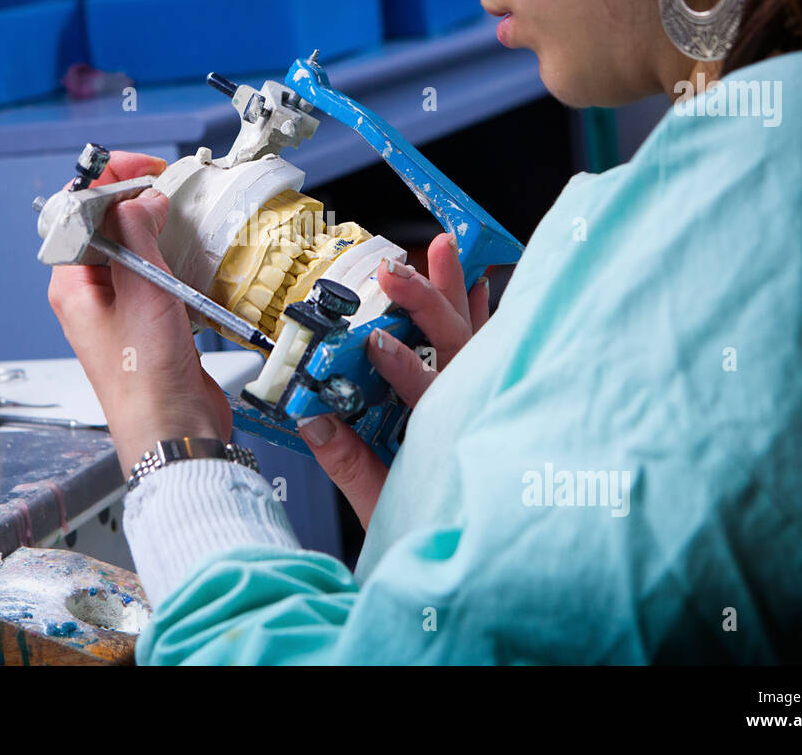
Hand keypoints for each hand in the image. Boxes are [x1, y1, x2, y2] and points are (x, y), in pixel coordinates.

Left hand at [48, 152, 232, 472]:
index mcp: (72, 285)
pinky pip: (157, 275)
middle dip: (137, 200)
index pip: (78, 213)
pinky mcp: (149, 322)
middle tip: (170, 186)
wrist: (173, 431)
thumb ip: (136, 235)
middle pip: (107, 227)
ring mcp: (120, 309)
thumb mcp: (141, 292)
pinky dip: (176, 258)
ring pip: (135, 250)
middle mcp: (91, 294)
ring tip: (185, 214)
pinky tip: (194, 256)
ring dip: (159, 228)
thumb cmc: (145, 380)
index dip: (109, 182)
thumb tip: (139, 198)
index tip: (144, 168)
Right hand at [298, 232, 493, 527]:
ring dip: (458, 292)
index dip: (404, 367)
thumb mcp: (378, 504)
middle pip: (457, 348)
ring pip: (477, 338)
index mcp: (445, 439)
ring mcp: (486, 402)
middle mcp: (473, 413)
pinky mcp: (488, 399)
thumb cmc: (427, 531)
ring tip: (443, 248)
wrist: (467, 554)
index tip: (375, 344)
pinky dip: (482, 314)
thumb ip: (346, 461)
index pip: (429, 394)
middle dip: (428, 304)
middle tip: (397, 272)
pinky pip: (491, 348)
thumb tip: (310, 418)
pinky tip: (477, 286)